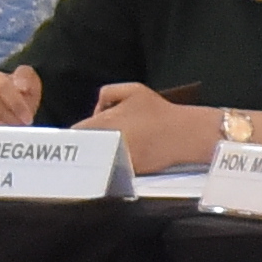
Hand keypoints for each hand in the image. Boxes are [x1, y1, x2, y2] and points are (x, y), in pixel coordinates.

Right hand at [0, 63, 42, 126]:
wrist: (15, 104)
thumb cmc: (21, 92)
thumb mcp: (29, 80)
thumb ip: (26, 78)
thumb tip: (22, 87)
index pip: (1, 86)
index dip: (16, 103)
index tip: (28, 119)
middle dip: (7, 120)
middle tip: (20, 129)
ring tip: (11, 136)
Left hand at [78, 86, 230, 171]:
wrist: (183, 135)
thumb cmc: (159, 112)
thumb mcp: (133, 90)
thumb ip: (107, 93)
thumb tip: (98, 110)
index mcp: (103, 122)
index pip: (78, 132)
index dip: (81, 131)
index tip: (86, 131)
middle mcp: (106, 143)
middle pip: (86, 148)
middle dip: (91, 143)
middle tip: (102, 138)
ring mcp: (115, 159)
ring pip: (98, 159)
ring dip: (102, 154)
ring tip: (116, 145)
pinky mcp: (127, 172)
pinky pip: (112, 169)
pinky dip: (115, 163)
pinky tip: (127, 155)